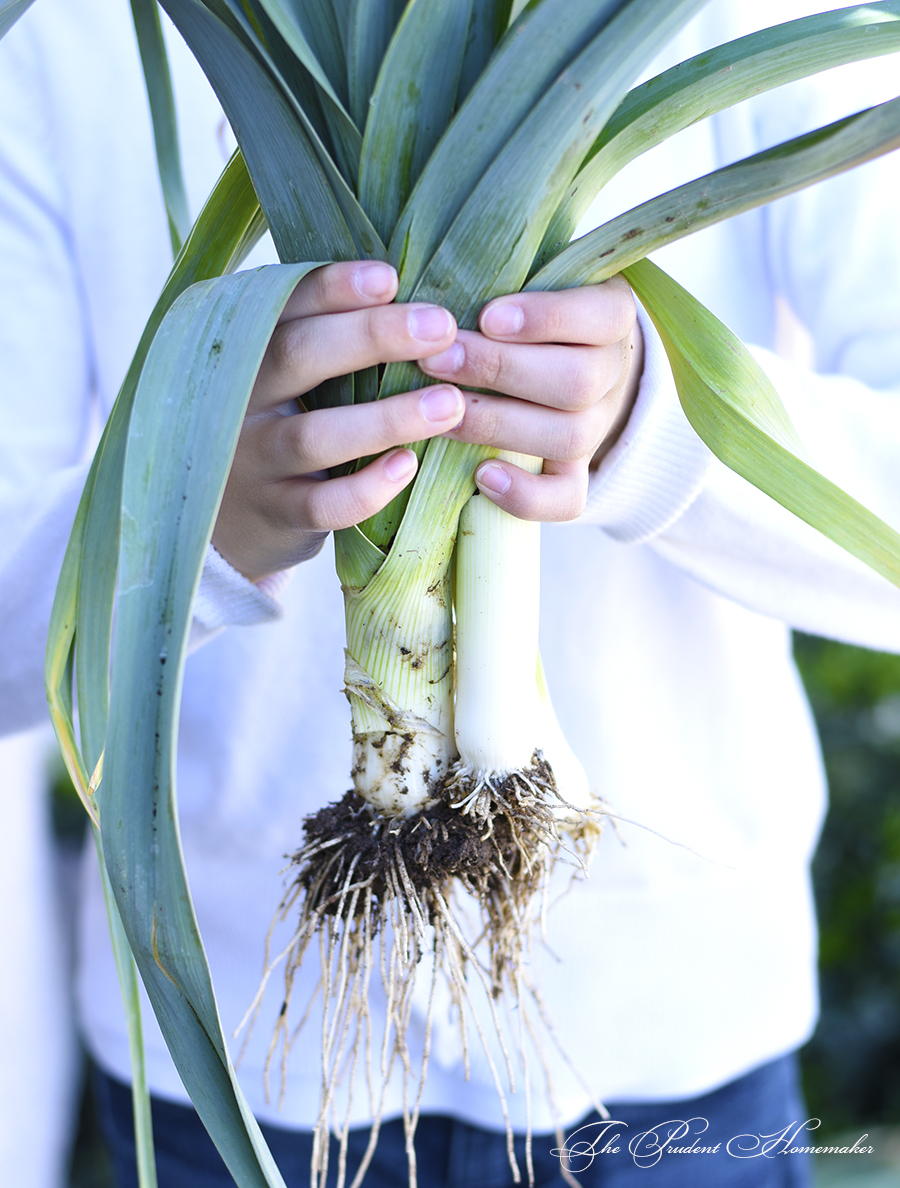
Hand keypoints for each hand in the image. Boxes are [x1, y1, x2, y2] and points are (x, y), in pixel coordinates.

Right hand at [212, 260, 465, 580]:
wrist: (228, 520)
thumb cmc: (280, 423)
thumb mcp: (286, 373)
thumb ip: (327, 334)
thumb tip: (415, 293)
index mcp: (247, 347)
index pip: (284, 304)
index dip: (334, 288)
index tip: (390, 277)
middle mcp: (240, 399)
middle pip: (297, 356)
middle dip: (371, 336)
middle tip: (441, 327)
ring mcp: (255, 462)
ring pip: (314, 436)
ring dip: (386, 418)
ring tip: (450, 403)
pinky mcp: (276, 515)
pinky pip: (321, 506)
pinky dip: (367, 488)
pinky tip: (409, 466)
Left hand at [419, 275, 641, 520]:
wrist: (555, 365)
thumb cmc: (521, 311)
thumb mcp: (524, 279)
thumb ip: (498, 276)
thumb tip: (434, 281)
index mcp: (610, 315)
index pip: (597, 316)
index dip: (545, 319)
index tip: (488, 316)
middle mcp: (612, 373)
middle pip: (576, 381)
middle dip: (500, 370)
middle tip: (438, 359)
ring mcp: (595, 428)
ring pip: (568, 437)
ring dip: (497, 423)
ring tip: (439, 410)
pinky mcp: (574, 474)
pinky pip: (566, 499)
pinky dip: (525, 495)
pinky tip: (481, 477)